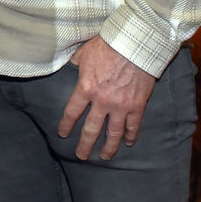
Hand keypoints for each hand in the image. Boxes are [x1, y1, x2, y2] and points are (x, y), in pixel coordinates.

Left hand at [58, 35, 155, 160]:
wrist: (135, 44)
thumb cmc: (107, 45)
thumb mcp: (83, 53)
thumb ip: (74, 63)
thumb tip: (66, 64)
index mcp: (86, 88)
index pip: (72, 112)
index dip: (66, 125)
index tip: (63, 134)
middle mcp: (102, 101)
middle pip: (91, 129)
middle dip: (84, 145)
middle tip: (80, 156)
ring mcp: (121, 106)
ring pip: (113, 133)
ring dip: (109, 147)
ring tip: (104, 156)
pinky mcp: (137, 105)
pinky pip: (133, 126)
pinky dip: (131, 136)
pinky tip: (128, 143)